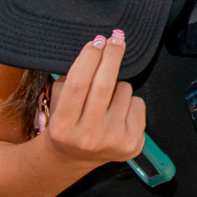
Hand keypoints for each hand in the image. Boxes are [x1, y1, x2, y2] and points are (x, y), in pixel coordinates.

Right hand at [44, 30, 145, 167]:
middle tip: (116, 38)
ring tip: (106, 99)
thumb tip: (99, 46)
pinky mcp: (132, 144)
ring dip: (118, 84)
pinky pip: (138, 103)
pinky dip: (130, 100)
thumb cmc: (67, 122)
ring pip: (124, 90)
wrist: (73, 158)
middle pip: (105, 85)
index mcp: (63, 126)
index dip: (90, 58)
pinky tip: (118, 113)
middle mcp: (88, 137)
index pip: (79, 84)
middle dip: (112, 56)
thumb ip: (73, 78)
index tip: (98, 41)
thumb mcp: (58, 102)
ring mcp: (113, 142)